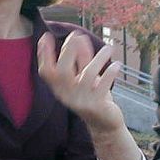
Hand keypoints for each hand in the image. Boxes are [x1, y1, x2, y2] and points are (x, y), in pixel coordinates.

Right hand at [38, 32, 140, 159]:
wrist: (104, 125)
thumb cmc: (93, 96)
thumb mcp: (85, 77)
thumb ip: (81, 59)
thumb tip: (78, 36)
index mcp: (59, 88)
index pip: (46, 71)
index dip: (44, 54)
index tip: (46, 36)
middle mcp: (66, 95)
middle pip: (62, 71)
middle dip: (68, 51)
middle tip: (77, 35)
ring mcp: (81, 101)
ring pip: (87, 75)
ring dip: (99, 59)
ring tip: (109, 48)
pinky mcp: (96, 106)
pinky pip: (103, 86)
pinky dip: (110, 74)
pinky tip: (116, 65)